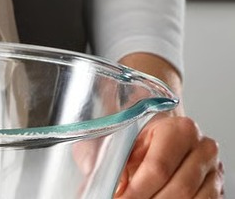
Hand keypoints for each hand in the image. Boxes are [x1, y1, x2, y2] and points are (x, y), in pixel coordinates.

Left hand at [116, 53, 223, 197]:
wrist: (158, 137)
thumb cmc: (135, 138)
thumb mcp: (114, 141)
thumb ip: (108, 159)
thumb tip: (104, 186)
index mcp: (179, 129)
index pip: (158, 167)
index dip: (136, 190)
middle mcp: (202, 149)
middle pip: (178, 189)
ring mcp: (213, 171)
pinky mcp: (215, 188)